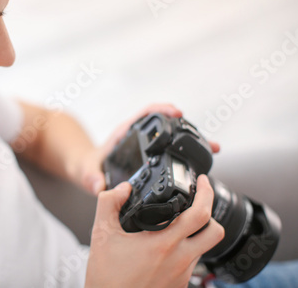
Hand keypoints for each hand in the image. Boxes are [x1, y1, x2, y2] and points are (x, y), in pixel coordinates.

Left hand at [77, 103, 219, 194]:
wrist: (86, 170)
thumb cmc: (86, 166)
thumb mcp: (86, 171)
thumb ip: (90, 177)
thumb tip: (98, 186)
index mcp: (123, 133)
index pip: (144, 114)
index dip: (161, 110)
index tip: (176, 112)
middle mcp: (137, 135)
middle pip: (165, 124)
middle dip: (187, 128)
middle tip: (205, 139)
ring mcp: (144, 144)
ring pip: (170, 136)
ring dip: (190, 139)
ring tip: (212, 148)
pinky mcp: (148, 154)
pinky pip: (169, 148)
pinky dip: (184, 151)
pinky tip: (199, 161)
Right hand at [85, 175, 224, 287]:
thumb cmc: (107, 278)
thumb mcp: (101, 234)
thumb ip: (109, 203)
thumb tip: (122, 188)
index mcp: (163, 243)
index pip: (200, 214)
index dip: (206, 192)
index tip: (201, 181)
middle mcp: (179, 260)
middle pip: (215, 232)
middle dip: (211, 210)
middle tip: (199, 199)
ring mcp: (182, 276)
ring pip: (204, 247)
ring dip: (197, 232)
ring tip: (179, 223)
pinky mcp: (179, 287)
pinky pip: (192, 263)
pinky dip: (185, 250)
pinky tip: (167, 247)